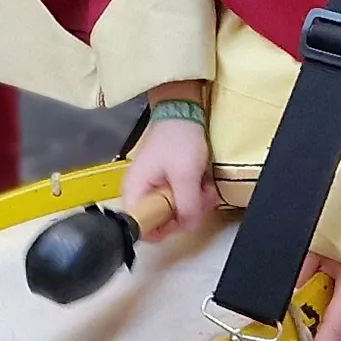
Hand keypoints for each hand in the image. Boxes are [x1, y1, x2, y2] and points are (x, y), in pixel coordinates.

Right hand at [116, 102, 214, 237]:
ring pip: (172, 213)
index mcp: (135, 191)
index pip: (141, 227)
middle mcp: (140, 193)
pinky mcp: (166, 183)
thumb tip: (189, 226)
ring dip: (193, 205)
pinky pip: (178, 200)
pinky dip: (193, 196)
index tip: (183, 220)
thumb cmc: (178, 140)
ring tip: (205, 189)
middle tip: (201, 200)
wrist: (183, 111)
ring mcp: (153, 188)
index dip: (163, 229)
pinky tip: (203, 185)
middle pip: (160, 222)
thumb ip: (187, 205)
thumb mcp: (185, 175)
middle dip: (184, 214)